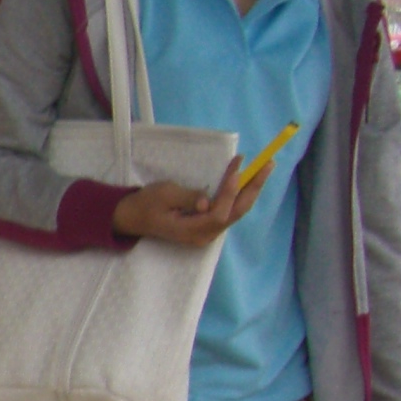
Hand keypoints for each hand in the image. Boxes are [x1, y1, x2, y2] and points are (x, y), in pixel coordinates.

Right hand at [111, 159, 265, 249]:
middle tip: (267, 164)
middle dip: (253, 188)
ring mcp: (207, 232)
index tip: (237, 167)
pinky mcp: (207, 225)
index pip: (219, 213)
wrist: (132, 218)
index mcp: (191, 231)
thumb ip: (187, 197)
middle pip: (236, 213)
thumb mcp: (164, 195)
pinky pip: (229, 210)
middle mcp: (204, 235)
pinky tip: (248, 179)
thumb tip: (206, 201)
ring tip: (264, 168)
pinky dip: (240, 194)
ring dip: (251, 190)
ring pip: (236, 212)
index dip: (231, 191)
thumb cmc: (145, 204)